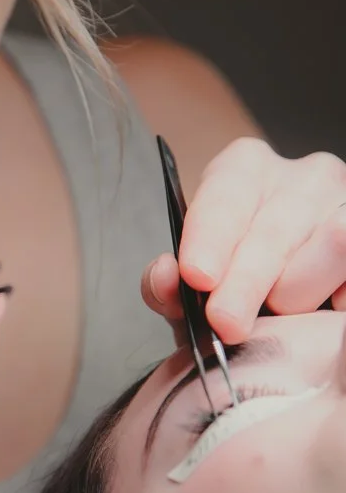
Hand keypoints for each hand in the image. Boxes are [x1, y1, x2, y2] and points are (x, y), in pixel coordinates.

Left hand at [142, 137, 345, 342]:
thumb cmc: (231, 282)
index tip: (197, 276)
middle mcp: (304, 175)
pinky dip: (333, 300)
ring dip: (296, 294)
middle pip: (274, 230)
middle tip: (225, 323)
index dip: (210, 237)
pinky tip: (317, 309)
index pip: (226, 196)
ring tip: (277, 311)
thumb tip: (165, 278)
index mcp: (245, 169)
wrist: (283, 288)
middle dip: (245, 282)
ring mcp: (344, 200)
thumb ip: (167, 286)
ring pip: (328, 247)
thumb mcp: (194, 283)